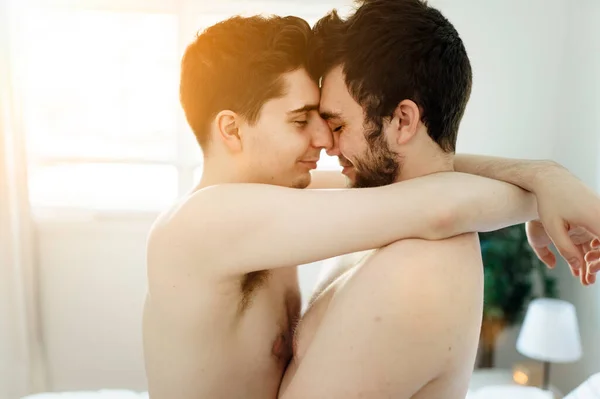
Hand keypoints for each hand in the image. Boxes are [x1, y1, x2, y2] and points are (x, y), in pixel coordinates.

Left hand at [528, 164, 599, 284]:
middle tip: (587, 268)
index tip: (588, 267)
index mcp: (595, 218)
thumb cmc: (549, 201)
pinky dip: (598, 241)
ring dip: (599, 251)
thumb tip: (578, 266)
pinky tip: (587, 249)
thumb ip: (565, 248)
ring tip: (586, 261)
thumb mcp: (553, 227)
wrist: (550, 177)